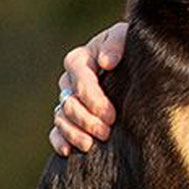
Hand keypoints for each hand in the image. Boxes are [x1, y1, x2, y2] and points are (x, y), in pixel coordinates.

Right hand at [50, 21, 128, 156]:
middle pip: (69, 103)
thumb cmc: (129, 47)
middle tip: (106, 133)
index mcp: (80, 59)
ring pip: (61, 118)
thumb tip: (106, 62)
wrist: (133, 62)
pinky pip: (56, 131)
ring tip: (90, 145)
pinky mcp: (69, 116)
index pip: (81, 81)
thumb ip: (116, 43)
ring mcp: (67, 99)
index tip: (111, 115)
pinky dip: (60, 141)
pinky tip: (69, 151)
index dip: (93, 100)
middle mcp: (69, 80)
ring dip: (74, 133)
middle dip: (87, 120)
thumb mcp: (126, 37)